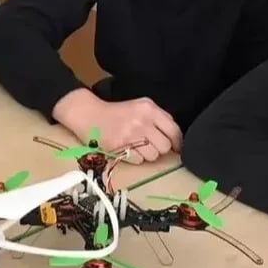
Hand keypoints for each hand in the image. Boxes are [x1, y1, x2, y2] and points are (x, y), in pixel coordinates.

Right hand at [52, 89, 181, 164]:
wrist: (90, 115)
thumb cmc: (118, 112)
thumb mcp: (141, 106)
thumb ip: (160, 117)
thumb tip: (177, 138)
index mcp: (149, 108)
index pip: (174, 130)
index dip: (177, 143)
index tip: (176, 148)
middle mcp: (142, 121)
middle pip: (165, 146)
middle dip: (159, 148)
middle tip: (150, 145)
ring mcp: (131, 135)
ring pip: (153, 156)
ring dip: (148, 155)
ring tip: (137, 146)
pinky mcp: (120, 147)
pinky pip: (139, 161)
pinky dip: (135, 158)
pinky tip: (127, 149)